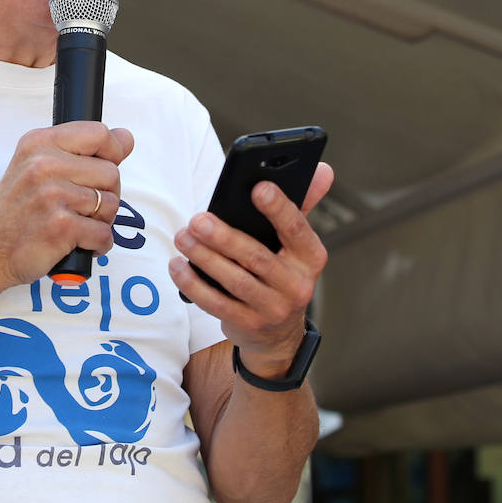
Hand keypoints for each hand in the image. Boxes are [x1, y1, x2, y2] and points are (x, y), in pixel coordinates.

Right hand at [0, 122, 134, 288]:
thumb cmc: (15, 211)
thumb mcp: (36, 166)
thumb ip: (80, 151)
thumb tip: (125, 137)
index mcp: (39, 143)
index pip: (99, 133)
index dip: (114, 151)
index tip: (109, 165)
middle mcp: (43, 164)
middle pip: (111, 173)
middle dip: (106, 195)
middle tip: (82, 208)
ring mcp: (52, 195)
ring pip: (111, 204)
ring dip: (101, 222)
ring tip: (76, 225)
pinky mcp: (60, 226)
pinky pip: (104, 234)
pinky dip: (98, 245)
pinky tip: (79, 244)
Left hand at [169, 163, 332, 377]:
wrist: (279, 333)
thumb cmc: (281, 272)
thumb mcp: (296, 243)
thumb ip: (302, 205)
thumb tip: (322, 168)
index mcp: (311, 257)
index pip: (296, 228)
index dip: (278, 208)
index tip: (258, 188)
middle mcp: (297, 285)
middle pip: (257, 257)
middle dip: (224, 237)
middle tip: (197, 219)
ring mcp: (273, 308)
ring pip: (234, 280)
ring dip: (204, 257)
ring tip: (183, 237)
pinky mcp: (249, 325)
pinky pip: (216, 304)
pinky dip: (194, 284)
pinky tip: (178, 266)